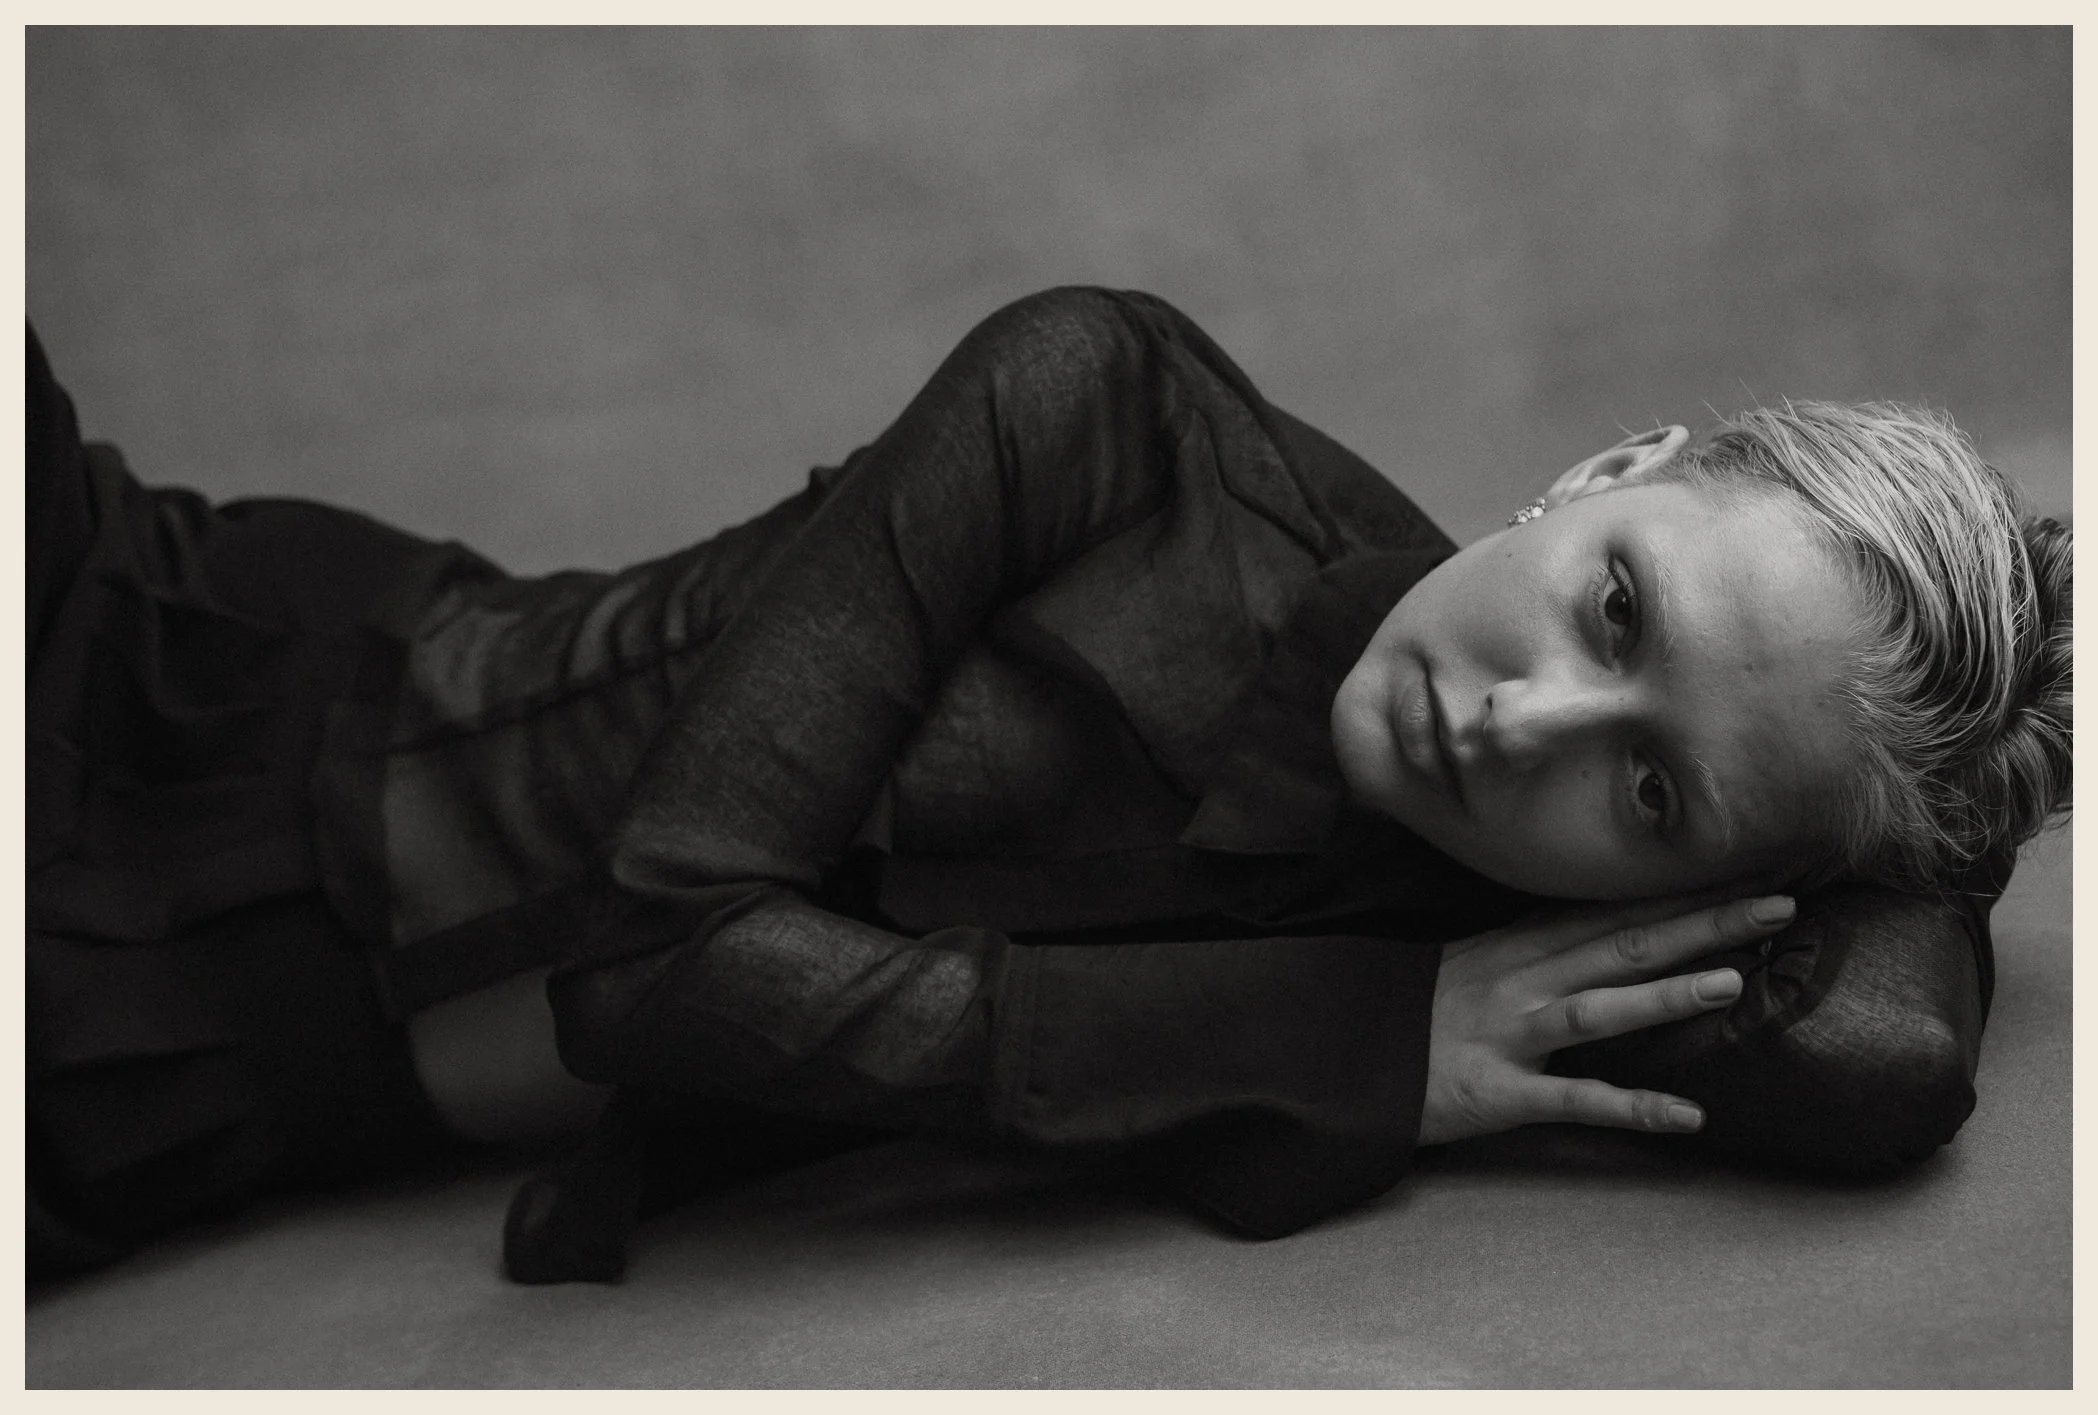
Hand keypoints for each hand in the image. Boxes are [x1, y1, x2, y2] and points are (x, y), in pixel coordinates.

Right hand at [1418, 891, 1796, 1145]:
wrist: (1345, 1055)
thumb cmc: (1418, 1011)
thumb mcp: (1477, 961)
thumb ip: (1540, 945)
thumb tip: (1607, 927)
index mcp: (1522, 945)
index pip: (1617, 909)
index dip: (1685, 891)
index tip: (1749, 869)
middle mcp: (1523, 980)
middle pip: (1622, 944)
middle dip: (1701, 924)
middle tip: (1778, 904)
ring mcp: (1512, 1034)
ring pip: (1598, 1008)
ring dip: (1665, 994)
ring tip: (1732, 980)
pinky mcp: (1500, 1091)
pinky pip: (1574, 1101)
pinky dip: (1632, 1107)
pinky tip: (1687, 1118)